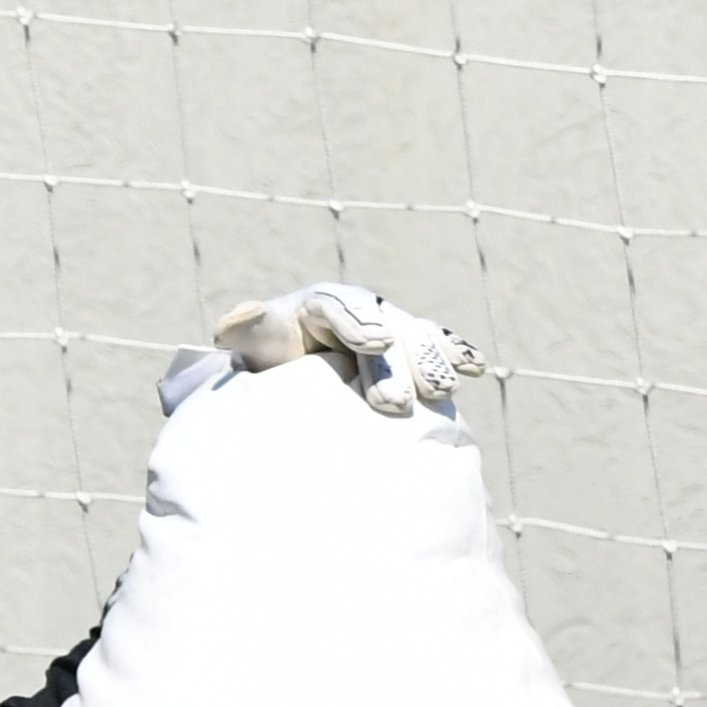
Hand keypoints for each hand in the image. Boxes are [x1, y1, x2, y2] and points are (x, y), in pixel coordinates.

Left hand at [163, 281, 482, 416]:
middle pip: (383, 328)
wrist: (295, 371)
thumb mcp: (252, 345)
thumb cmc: (270, 358)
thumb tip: (231, 323)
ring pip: (414, 336)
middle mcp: (360, 309)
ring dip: (430, 360)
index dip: (359, 325)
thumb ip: (244, 331)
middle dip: (394, 363)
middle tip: (398, 403)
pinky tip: (475, 368)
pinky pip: (435, 344)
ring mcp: (389, 325)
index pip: (340, 309)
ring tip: (441, 391)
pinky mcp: (410, 347)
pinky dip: (455, 353)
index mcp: (319, 303)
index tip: (376, 343)